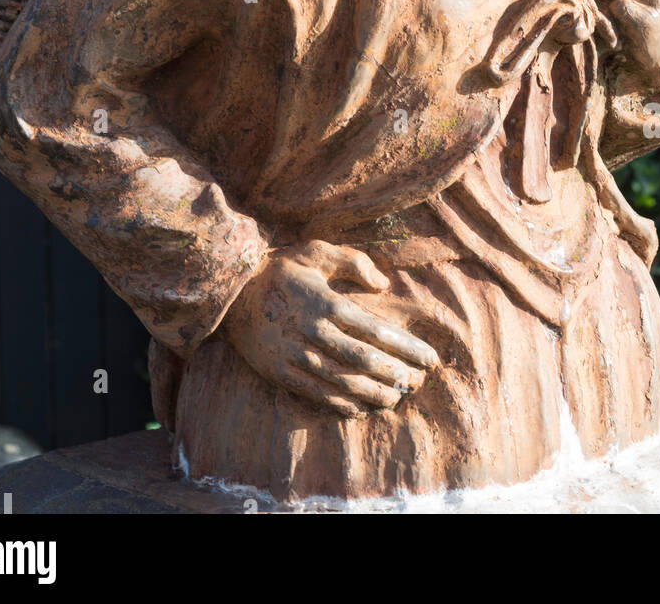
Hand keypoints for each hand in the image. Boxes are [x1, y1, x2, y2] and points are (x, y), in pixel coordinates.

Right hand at [221, 239, 438, 416]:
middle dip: (397, 376)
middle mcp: (313, 334)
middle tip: (418, 383)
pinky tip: (363, 408)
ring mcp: (296, 357)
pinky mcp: (281, 374)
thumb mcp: (315, 251)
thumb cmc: (280, 269)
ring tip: (397, 399)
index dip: (407, 349)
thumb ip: (353, 262)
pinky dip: (344, 406)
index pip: (377, 332)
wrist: (228, 293)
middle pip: (364, 363)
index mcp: (326, 304)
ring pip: (344, 384)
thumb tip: (383, 283)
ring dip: (375, 395)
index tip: (430, 359)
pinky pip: (318, 396)